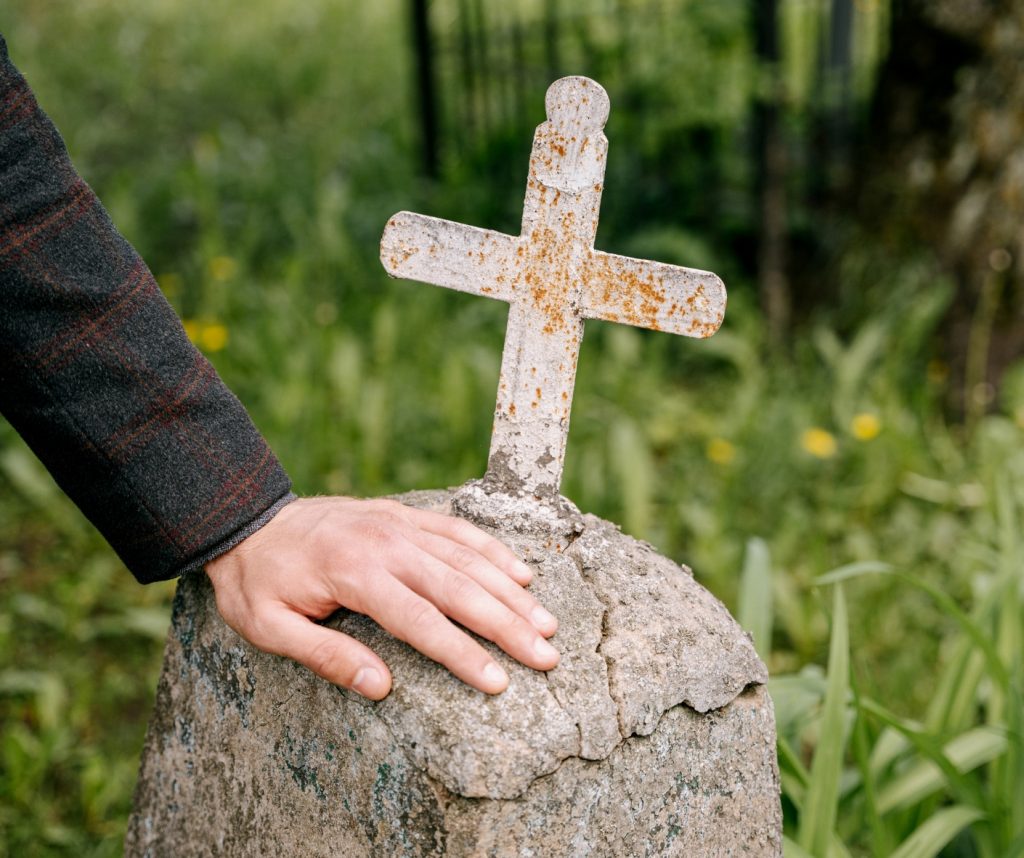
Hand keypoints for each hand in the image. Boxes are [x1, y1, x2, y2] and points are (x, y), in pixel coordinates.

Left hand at [204, 496, 558, 699]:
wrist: (250, 519)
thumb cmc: (259, 582)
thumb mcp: (269, 628)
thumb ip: (325, 656)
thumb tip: (381, 686)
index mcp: (354, 575)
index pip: (422, 621)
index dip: (463, 654)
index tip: (499, 682)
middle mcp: (386, 544)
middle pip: (459, 588)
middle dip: (507, 625)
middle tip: (546, 656)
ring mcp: (398, 524)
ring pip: (468, 558)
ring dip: (511, 591)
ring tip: (547, 623)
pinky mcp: (403, 514)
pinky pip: (457, 530)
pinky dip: (492, 550)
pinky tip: (521, 572)